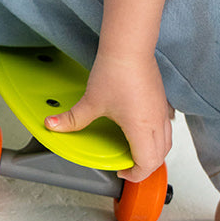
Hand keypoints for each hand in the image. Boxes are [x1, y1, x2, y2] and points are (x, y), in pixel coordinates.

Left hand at [43, 49, 172, 181]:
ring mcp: (162, 110)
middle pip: (160, 157)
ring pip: (166, 141)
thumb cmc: (115, 71)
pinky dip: (158, 135)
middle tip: (127, 165)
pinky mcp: (162, 99)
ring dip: (153, 151)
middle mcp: (156, 122)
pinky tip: (144, 128)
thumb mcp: (91, 101)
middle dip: (145, 166)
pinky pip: (166, 125)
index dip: (134, 174)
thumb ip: (72, 118)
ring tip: (135, 150)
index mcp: (141, 129)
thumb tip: (52, 125)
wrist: (129, 46)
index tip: (121, 171)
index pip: (147, 164)